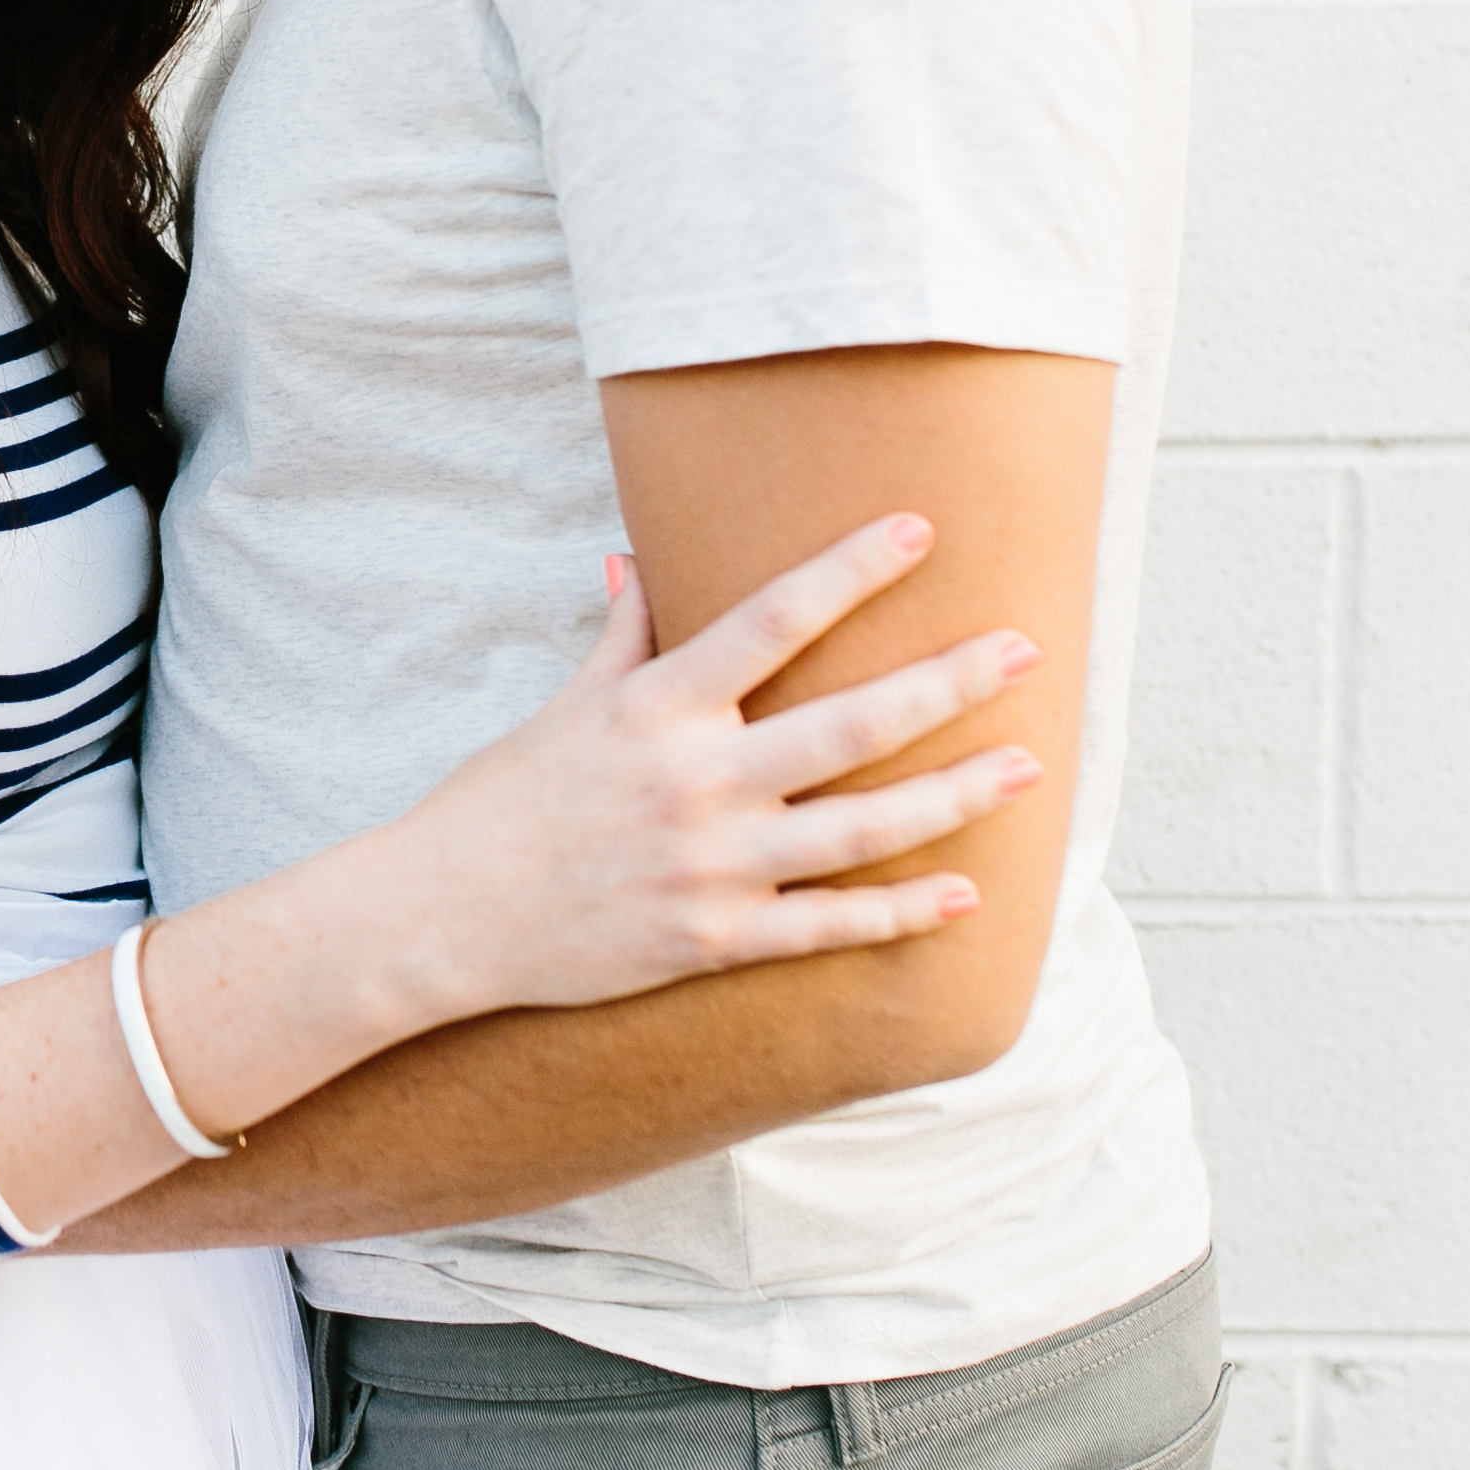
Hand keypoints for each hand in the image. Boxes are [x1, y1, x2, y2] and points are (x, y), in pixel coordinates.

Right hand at [383, 513, 1041, 1018]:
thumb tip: (633, 558)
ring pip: (861, 828)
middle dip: (948, 682)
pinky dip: (898, 913)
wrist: (441, 913)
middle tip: (1027, 647)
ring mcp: (709, 864)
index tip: (920, 529)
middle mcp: (695, 780)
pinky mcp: (712, 940)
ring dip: (953, 796)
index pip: (772, 619)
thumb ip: (622, 635)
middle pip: (850, 722)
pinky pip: (826, 924)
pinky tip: (963, 895)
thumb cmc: (502, 800)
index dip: (850, 569)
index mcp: (659, 707)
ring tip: (1028, 766)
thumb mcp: (564, 705)